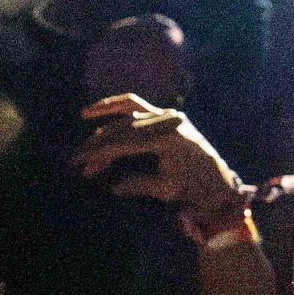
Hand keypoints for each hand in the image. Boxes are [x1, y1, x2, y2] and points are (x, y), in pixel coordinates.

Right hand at [77, 95, 249, 232]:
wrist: (215, 178)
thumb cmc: (193, 187)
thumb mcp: (166, 189)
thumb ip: (139, 184)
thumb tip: (113, 186)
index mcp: (168, 138)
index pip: (124, 142)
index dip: (100, 152)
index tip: (80, 161)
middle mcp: (167, 121)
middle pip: (122, 129)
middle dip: (98, 145)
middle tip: (78, 162)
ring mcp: (167, 115)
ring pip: (127, 115)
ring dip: (104, 122)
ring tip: (83, 128)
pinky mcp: (165, 115)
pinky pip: (136, 106)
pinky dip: (116, 107)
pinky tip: (96, 110)